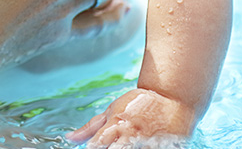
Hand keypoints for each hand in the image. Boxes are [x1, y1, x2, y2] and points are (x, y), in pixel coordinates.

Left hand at [68, 88, 194, 147]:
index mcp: (114, 126)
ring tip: (126, 146)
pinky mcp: (164, 145)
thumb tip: (69, 138)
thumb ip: (91, 127)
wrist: (172, 97)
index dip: (93, 148)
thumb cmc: (138, 104)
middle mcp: (129, 135)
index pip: (96, 145)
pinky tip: (142, 146)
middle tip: (112, 148)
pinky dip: (144, 148)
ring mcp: (147, 142)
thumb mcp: (112, 111)